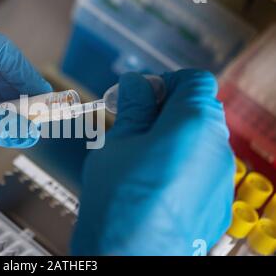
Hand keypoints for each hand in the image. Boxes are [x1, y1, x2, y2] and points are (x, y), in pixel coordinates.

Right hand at [72, 70, 234, 255]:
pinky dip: (181, 167)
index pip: (193, 80)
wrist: (131, 258)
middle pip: (199, 111)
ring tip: (139, 157)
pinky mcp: (217, 203)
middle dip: (167, 111)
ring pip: (199, 143)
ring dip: (173, 139)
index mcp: (194, 123)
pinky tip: (153, 183)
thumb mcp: (118, 142)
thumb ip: (134, 107)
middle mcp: (217, 148)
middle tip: (134, 124)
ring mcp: (220, 179)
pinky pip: (202, 172)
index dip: (165, 82)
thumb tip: (137, 85)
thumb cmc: (120, 201)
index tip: (141, 95)